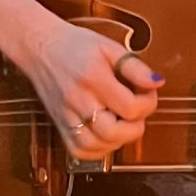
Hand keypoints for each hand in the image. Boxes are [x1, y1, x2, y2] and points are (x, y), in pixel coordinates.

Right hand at [20, 8, 160, 158]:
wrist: (39, 46)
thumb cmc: (74, 45)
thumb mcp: (109, 46)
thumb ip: (135, 67)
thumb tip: (157, 82)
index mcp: (93, 78)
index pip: (129, 107)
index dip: (148, 104)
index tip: (147, 94)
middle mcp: (78, 100)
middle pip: (112, 132)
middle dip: (135, 127)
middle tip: (136, 112)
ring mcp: (66, 116)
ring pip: (95, 146)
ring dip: (117, 140)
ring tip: (122, 123)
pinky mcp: (59, 125)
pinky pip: (79, 151)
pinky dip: (97, 150)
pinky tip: (105, 135)